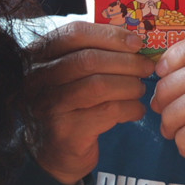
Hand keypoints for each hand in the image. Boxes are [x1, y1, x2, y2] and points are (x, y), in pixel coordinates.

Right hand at [26, 21, 155, 184]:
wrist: (55, 151)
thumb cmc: (70, 104)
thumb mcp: (72, 74)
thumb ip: (93, 53)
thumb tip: (135, 40)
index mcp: (39, 55)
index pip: (74, 33)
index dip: (109, 34)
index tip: (137, 42)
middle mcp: (37, 78)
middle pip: (88, 59)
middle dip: (126, 62)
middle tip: (147, 67)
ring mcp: (48, 106)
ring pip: (99, 86)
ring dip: (129, 85)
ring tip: (141, 89)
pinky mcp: (65, 131)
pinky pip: (107, 112)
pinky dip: (130, 108)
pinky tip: (136, 110)